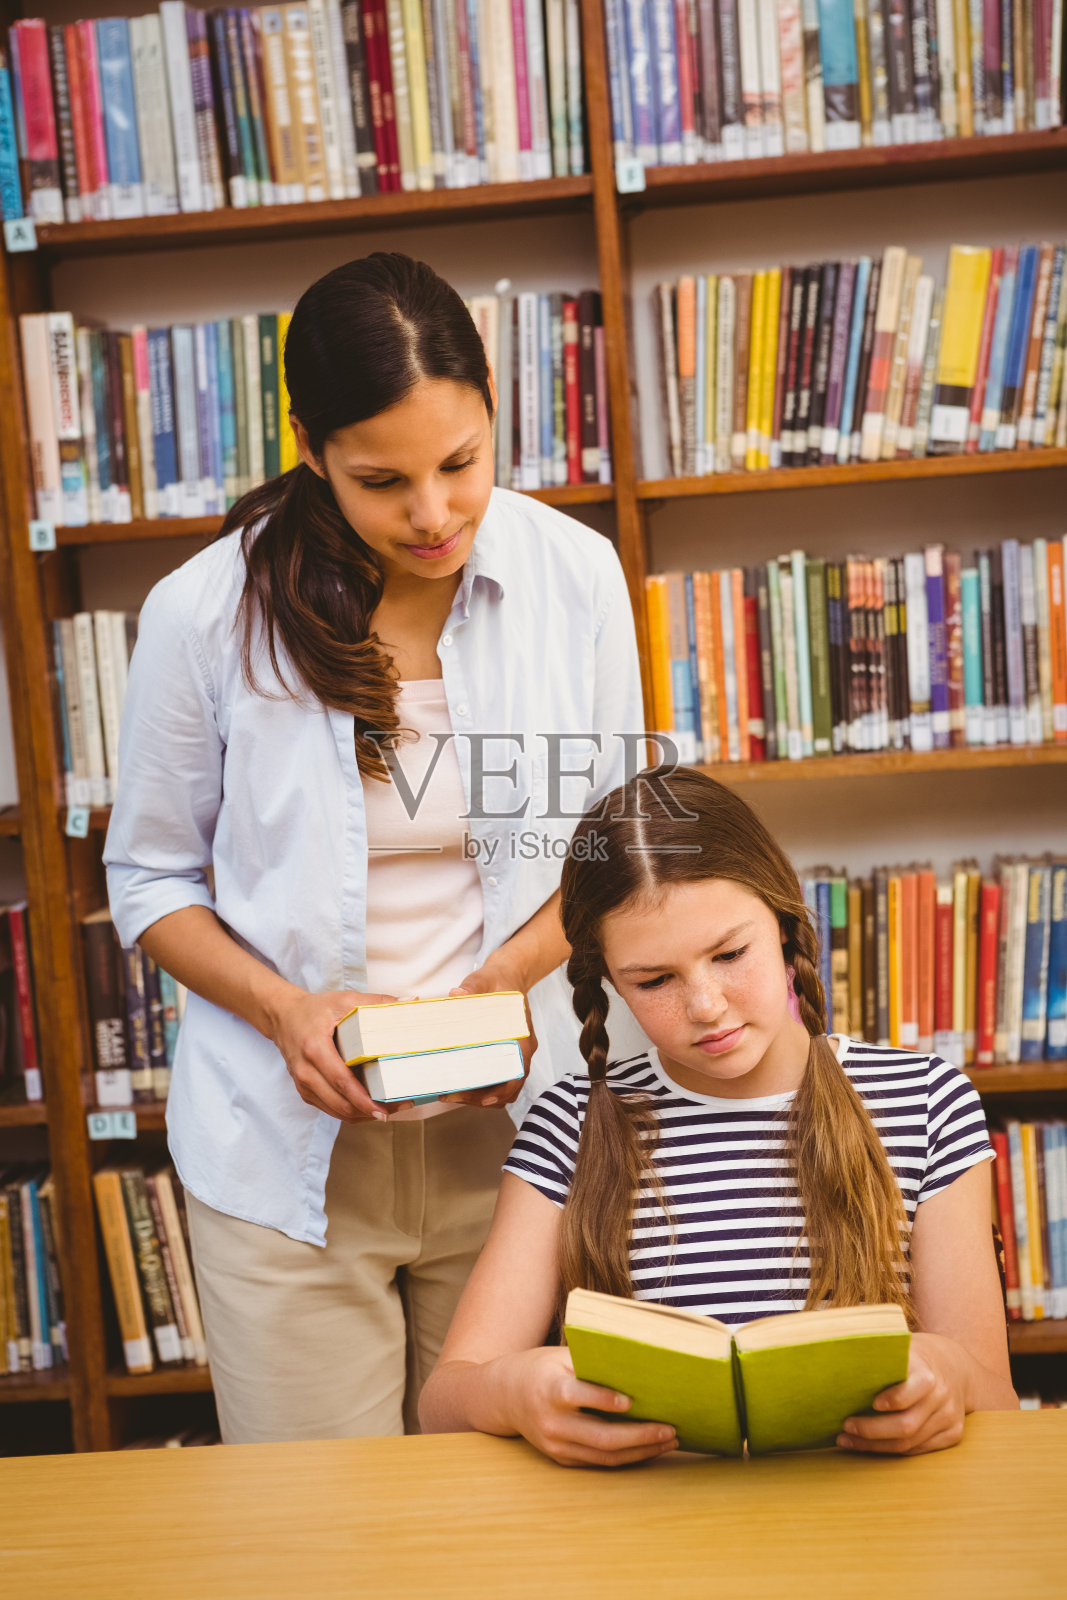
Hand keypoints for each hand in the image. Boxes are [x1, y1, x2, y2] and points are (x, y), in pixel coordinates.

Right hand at [271, 986, 399, 1122]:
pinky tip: (370, 1107)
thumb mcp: (344, 1000)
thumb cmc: (315, 1009)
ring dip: (363, 1115)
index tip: (386, 1109)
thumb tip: (410, 1001)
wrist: (282, 1017)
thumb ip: (376, 1002)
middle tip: (398, 1108)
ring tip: (390, 1110)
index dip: (365, 1100)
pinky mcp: (305, 1091)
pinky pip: (331, 1109)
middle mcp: (306, 1072)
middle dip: (371, 1111)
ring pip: (337, 1112)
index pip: (342, 1082)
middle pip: (341, 1104)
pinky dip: (352, 1112)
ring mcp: (304, 1085)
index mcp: (314, 1049)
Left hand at [442, 951, 536, 1109]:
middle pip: (507, 1088)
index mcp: (522, 1038)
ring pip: (503, 1087)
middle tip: (449, 1095)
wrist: (511, 974)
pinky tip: (461, 1082)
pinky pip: (499, 1079)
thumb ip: (472, 987)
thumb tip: (456, 994)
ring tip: (452, 1092)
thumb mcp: (485, 980)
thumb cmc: (500, 980)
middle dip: (479, 1097)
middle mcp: (523, 1051)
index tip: (476, 1098)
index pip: (515, 1075)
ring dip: (481, 1095)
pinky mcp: (507, 1053)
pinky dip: (483, 1087)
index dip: (498, 1091)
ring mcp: (517, 1054)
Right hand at [502, 1345, 677, 1468]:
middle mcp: (553, 1422)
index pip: (579, 1396)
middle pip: (601, 1436)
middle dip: (640, 1436)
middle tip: (670, 1430)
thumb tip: (636, 1364)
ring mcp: (556, 1445)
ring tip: (668, 1442)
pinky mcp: (562, 1459)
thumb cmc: (541, 1368)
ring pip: (604, 1455)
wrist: (505, 1396)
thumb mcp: (561, 1356)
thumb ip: (592, 1363)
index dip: (605, 1400)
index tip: (632, 1401)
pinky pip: (598, 1462)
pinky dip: (626, 1457)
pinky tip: (648, 1448)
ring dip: (640, 1451)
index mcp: (551, 1390)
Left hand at [837, 1332, 966, 1455]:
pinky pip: (918, 1450)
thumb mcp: (902, 1348)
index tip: (871, 1403)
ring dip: (875, 1446)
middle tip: (846, 1426)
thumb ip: (879, 1355)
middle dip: (872, 1431)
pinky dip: (891, 1450)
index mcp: (928, 1373)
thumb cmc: (916, 1356)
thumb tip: (838, 1358)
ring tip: (847, 1440)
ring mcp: (950, 1419)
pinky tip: (869, 1446)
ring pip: (910, 1443)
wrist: (956, 1366)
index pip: (912, 1391)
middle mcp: (942, 1397)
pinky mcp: (952, 1435)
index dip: (892, 1400)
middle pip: (906, 1425)